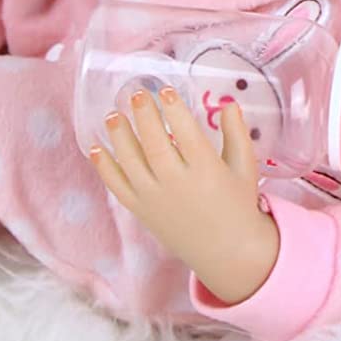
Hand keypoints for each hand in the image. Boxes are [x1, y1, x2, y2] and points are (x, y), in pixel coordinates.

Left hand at [87, 85, 279, 304]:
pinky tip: (96, 148)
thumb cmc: (237, 203)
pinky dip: (104, 167)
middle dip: (143, 116)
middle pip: (155, 145)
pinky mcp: (141, 211)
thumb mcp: (244, 168)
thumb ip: (236, 134)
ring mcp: (155, 199)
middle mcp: (178, 184)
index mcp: (207, 171)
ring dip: (119, 136)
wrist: (226, 250)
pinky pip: (118, 186)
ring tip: (113, 115)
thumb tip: (228, 104)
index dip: (175, 111)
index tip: (166, 90)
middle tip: (135, 94)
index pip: (187, 135)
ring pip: (131, 163)